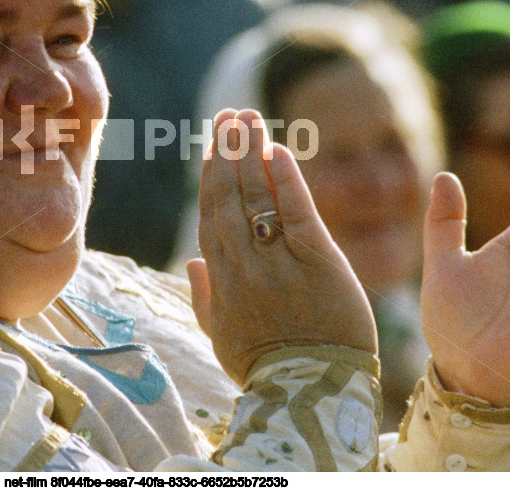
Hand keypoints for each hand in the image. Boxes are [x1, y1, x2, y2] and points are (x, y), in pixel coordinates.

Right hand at [186, 109, 377, 385]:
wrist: (311, 394)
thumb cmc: (266, 369)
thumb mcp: (221, 340)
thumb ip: (204, 298)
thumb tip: (191, 261)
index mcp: (219, 281)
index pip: (211, 216)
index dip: (211, 176)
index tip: (212, 146)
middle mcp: (242, 265)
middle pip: (229, 197)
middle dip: (227, 152)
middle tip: (228, 115)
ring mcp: (277, 260)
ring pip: (257, 196)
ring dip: (250, 152)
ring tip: (247, 118)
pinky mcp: (317, 260)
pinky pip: (295, 210)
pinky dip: (284, 178)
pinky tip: (277, 149)